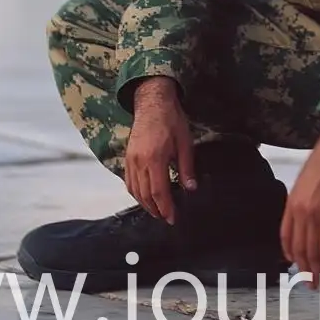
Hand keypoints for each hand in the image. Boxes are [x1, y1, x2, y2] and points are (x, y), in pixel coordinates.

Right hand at [123, 77, 195, 225]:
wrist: (152, 100)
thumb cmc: (171, 119)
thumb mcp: (185, 143)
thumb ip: (187, 168)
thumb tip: (191, 189)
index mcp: (155, 157)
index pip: (158, 191)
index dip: (165, 208)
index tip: (173, 219)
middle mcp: (139, 160)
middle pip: (144, 194)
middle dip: (156, 210)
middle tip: (167, 218)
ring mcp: (131, 158)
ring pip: (134, 189)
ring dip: (145, 204)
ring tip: (157, 211)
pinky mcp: (128, 155)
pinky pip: (128, 180)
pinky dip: (135, 192)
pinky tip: (144, 196)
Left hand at [280, 116, 319, 275]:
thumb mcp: (304, 181)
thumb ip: (301, 204)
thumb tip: (303, 226)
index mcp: (294, 202)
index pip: (289, 240)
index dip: (295, 260)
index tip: (300, 271)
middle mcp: (308, 211)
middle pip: (307, 252)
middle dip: (313, 272)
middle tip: (319, 285)